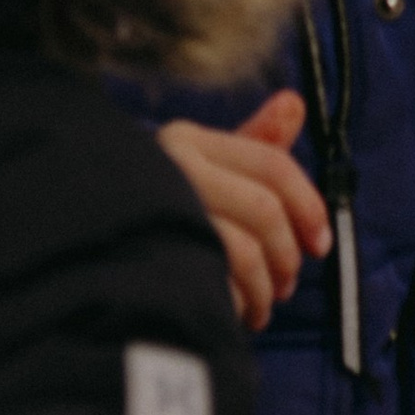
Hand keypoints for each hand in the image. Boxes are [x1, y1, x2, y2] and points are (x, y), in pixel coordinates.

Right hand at [156, 90, 329, 330]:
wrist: (92, 249)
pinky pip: (218, 285)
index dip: (308, 205)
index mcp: (188, 140)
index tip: (321, 243)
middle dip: (287, 254)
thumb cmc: (163, 206)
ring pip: (245, 250)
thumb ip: (254, 143)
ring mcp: (160, 213)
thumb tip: (295, 102)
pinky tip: (233, 312)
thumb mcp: (205, 167)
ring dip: (265, 289)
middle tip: (287, 284)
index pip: (272, 165)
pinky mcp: (154, 261)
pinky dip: (236, 305)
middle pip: (264, 209)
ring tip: (261, 306)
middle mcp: (172, 168)